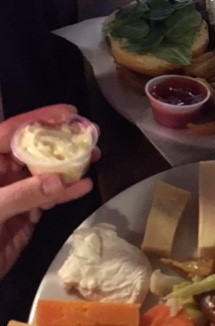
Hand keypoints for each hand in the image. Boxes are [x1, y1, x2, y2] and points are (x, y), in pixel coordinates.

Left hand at [0, 104, 99, 277]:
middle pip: (33, 149)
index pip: (12, 131)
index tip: (69, 113)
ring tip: (94, 156)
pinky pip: (49, 198)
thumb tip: (58, 181)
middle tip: (89, 134)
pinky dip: (66, 193)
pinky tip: (84, 186)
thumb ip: (22, 194)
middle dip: (60, 141)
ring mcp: (15, 193)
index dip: (40, 118)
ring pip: (45, 173)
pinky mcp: (25, 213)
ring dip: (69, 166)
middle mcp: (1, 173)